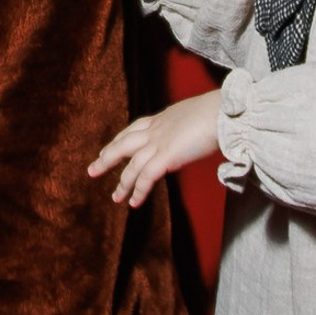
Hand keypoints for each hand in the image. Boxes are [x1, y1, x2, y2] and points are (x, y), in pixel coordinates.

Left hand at [88, 91, 222, 206]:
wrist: (222, 112)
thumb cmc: (218, 112)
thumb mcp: (196, 116)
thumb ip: (188, 127)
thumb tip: (193, 133)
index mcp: (163, 118)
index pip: (135, 128)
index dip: (121, 139)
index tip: (110, 147)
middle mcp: (156, 129)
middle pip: (123, 144)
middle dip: (107, 158)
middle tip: (92, 170)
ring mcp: (159, 143)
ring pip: (132, 165)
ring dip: (122, 183)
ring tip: (115, 198)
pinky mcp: (166, 156)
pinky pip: (146, 177)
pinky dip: (138, 191)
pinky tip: (134, 203)